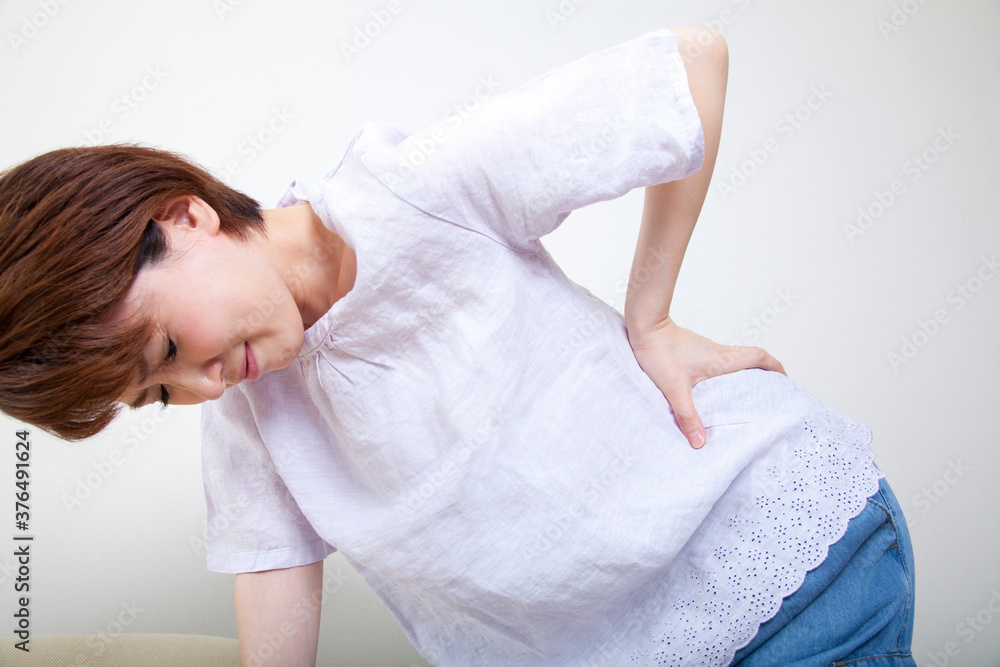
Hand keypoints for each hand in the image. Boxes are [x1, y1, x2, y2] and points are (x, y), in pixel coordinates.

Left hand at [626, 316, 785, 448]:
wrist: (644, 325)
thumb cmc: (659, 351)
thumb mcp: (674, 388)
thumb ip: (687, 415)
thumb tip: (699, 442)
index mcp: (722, 360)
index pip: (759, 357)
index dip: (776, 367)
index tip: (785, 380)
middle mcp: (719, 352)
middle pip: (752, 358)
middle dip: (766, 372)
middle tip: (771, 390)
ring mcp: (708, 349)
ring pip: (736, 358)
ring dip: (747, 371)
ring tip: (747, 392)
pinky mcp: (696, 350)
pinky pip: (721, 360)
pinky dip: (728, 371)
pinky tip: (717, 387)